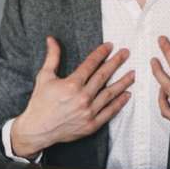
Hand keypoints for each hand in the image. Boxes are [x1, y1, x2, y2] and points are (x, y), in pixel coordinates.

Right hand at [11, 37, 133, 158]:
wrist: (37, 129)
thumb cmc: (39, 102)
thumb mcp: (44, 76)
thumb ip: (52, 57)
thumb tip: (52, 39)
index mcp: (71, 84)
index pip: (90, 64)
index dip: (101, 53)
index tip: (110, 46)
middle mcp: (82, 97)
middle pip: (103, 76)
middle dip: (116, 63)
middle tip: (126, 53)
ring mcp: (88, 112)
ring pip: (110, 94)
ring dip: (123, 83)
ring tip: (132, 74)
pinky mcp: (91, 125)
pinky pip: (109, 112)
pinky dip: (119, 103)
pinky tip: (127, 95)